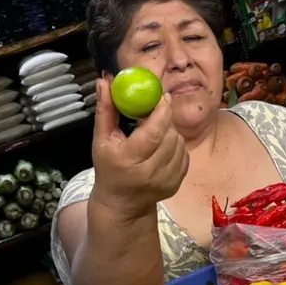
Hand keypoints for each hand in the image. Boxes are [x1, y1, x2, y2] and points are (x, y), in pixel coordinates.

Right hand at [91, 78, 189, 218]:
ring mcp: (165, 181)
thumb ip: (105, 109)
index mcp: (128, 159)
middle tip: (158, 111)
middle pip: (169, 136)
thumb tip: (105, 80)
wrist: (122, 203)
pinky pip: (184, 155)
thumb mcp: (101, 139)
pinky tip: (162, 148)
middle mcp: (149, 173)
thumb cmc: (109, 166)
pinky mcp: (176, 184)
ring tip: (156, 133)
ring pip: (179, 143)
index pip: (153, 132)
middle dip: (165, 119)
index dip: (162, 112)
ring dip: (171, 132)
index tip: (162, 96)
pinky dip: (176, 146)